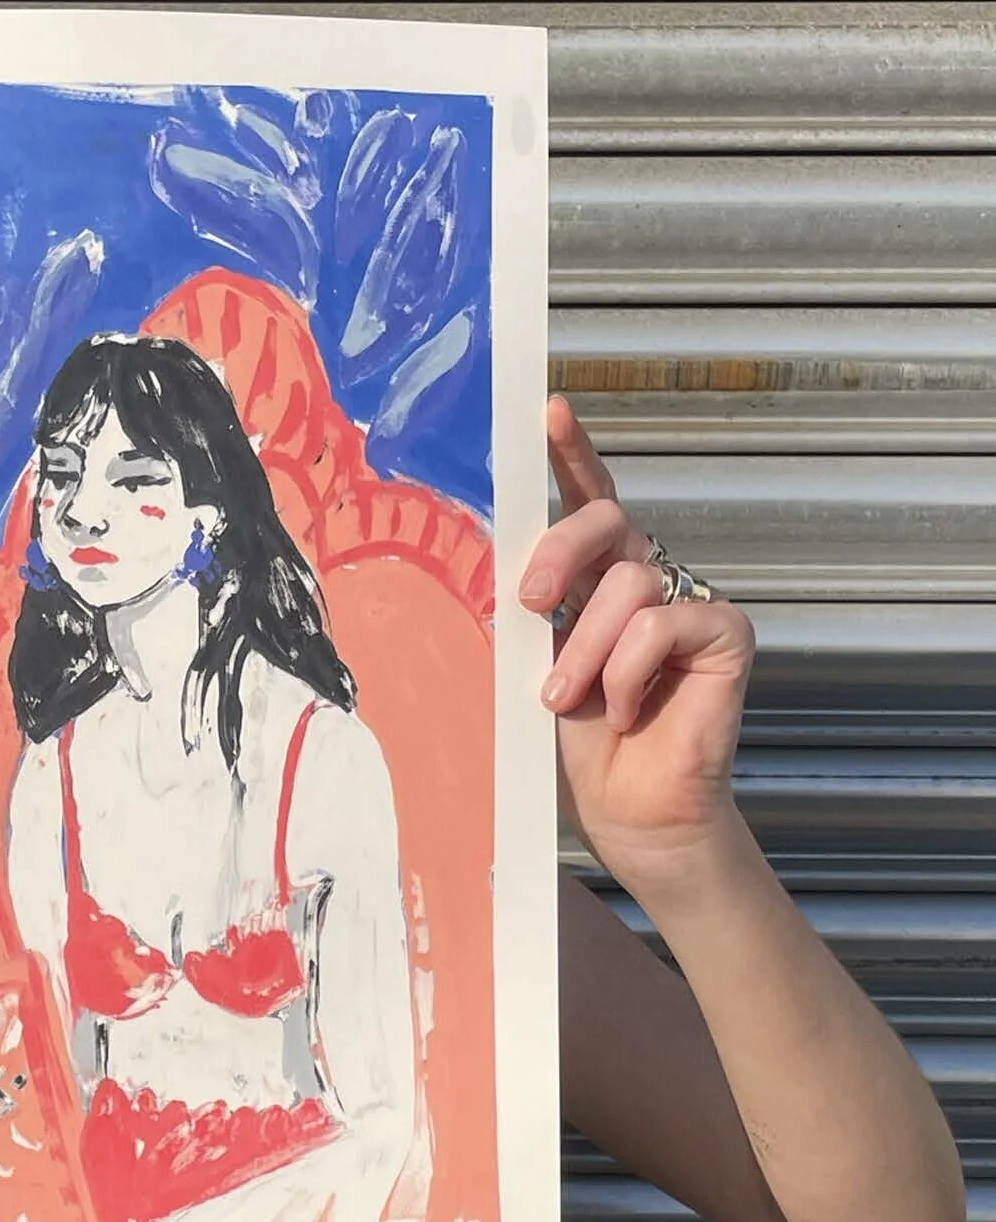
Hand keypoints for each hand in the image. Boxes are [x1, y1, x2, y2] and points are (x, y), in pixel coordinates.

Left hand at [519, 395, 755, 900]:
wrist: (627, 813)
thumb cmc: (577, 745)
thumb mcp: (534, 664)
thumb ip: (532, 611)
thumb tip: (494, 572)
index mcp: (595, 576)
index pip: (587, 499)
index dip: (573, 452)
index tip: (549, 409)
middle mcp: (645, 576)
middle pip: (605, 520)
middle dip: (560, 553)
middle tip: (530, 603)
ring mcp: (688, 601)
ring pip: (627, 583)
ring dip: (586, 649)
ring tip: (570, 701)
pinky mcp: (726, 633)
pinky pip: (664, 623)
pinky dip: (632, 671)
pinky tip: (632, 711)